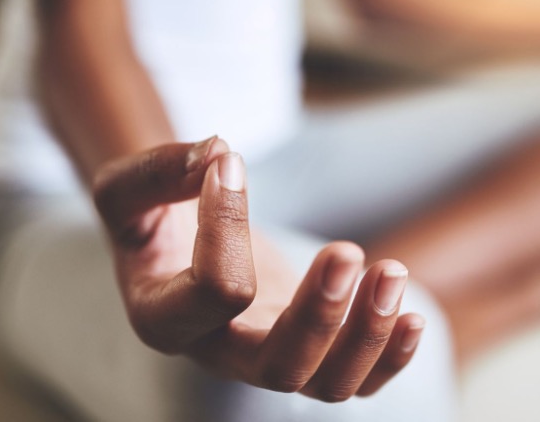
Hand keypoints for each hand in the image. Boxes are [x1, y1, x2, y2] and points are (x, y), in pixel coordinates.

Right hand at [91, 137, 425, 400]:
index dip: (228, 222)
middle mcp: (222, 353)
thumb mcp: (128, 187)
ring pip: (330, 384)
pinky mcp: (310, 348)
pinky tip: (411, 314)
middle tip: (346, 252)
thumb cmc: (151, 216)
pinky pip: (359, 380)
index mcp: (168, 320)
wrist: (177, 241)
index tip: (229, 164)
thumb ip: (159, 172)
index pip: (216, 291)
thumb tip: (221, 154)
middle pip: (282, 368)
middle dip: (323, 316)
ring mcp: (271, 356)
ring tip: (390, 272)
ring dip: (370, 334)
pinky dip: (391, 357)